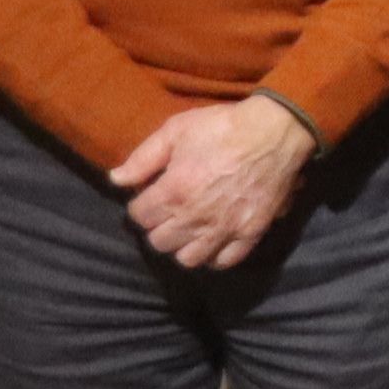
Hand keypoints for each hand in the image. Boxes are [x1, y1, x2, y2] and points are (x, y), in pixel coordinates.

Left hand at [110, 98, 317, 270]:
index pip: (139, 217)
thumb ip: (142, 158)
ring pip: (188, 259)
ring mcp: (223, 229)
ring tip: (187, 229)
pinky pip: (223, 261)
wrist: (274, 132)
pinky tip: (211, 241)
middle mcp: (195, 217)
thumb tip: (115, 179)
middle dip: (157, 227)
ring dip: (182, 245)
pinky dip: (213, 256)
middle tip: (167, 212)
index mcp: (174, 191)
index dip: (139, 206)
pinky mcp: (249, 234)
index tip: (149, 196)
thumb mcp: (176, 130)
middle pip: (159, 242)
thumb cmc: (222, 126)